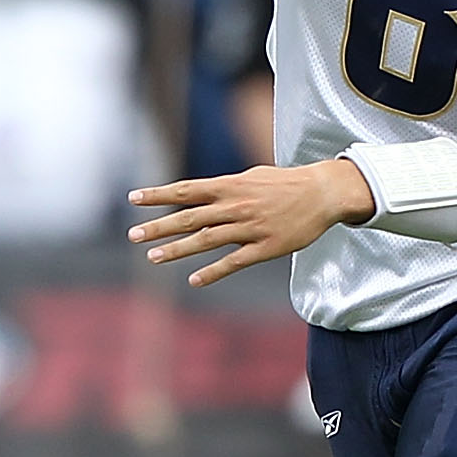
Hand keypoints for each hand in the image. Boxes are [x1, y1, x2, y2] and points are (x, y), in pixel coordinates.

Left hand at [130, 161, 367, 287]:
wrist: (322, 193)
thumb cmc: (286, 184)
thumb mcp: (252, 176)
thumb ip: (225, 186)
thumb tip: (200, 193)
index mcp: (230, 186)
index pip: (187, 190)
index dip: (159, 194)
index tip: (134, 198)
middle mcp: (236, 206)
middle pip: (190, 217)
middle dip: (159, 226)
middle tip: (134, 235)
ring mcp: (250, 227)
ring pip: (207, 240)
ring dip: (178, 250)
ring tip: (153, 257)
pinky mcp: (266, 247)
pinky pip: (234, 262)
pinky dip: (213, 271)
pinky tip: (194, 280)